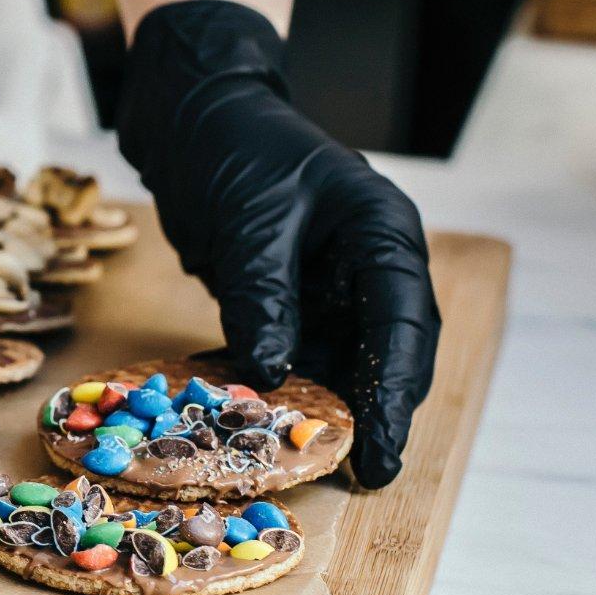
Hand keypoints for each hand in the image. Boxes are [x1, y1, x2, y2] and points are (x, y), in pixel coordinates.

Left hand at [116, 0, 439, 487]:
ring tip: (307, 462)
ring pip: (341, 364)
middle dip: (372, 413)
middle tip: (355, 474)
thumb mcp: (250, 223)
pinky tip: (257, 423)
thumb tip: (270, 371)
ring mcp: (331, 286)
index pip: (404, 323)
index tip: (382, 452)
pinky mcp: (290, 302)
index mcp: (382, 232)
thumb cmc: (233, 149)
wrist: (191, 120)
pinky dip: (279, 387)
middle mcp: (368, 265)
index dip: (395, 393)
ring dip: (323, 409)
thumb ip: (264, 296)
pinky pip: (295, 356)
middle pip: (385, 353)